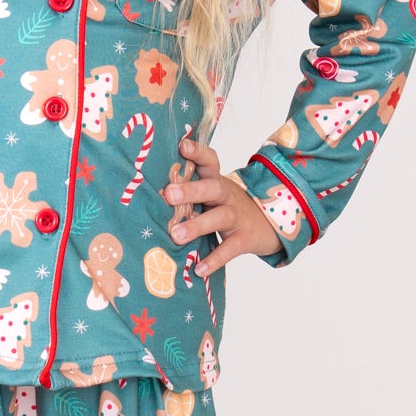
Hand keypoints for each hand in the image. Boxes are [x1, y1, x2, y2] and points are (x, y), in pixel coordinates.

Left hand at [162, 133, 281, 274]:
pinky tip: (199, 270)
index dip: (197, 152)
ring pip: (219, 217)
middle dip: (191, 190)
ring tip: (177, 236)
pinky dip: (215, 260)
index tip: (182, 146)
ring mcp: (237, 217)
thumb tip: (147, 195)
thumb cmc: (227, 208)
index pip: (209, 161)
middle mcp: (226, 196)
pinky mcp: (244, 239)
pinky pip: (229, 249)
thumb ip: (189, 192)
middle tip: (169, 194)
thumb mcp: (212, 195)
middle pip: (212, 188)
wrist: (268, 225)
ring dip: (197, 225)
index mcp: (216, 182)